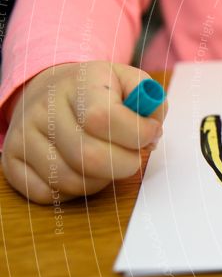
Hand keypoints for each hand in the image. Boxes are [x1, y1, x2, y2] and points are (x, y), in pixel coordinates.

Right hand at [2, 62, 166, 203]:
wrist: (52, 89)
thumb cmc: (102, 92)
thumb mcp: (132, 82)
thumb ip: (152, 103)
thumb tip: (151, 133)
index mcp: (80, 82)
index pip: (104, 118)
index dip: (137, 134)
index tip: (149, 133)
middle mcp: (44, 107)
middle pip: (90, 156)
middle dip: (125, 164)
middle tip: (132, 156)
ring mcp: (23, 135)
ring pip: (71, 180)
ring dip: (102, 180)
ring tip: (109, 162)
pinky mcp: (11, 160)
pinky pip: (47, 194)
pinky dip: (74, 191)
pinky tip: (84, 171)